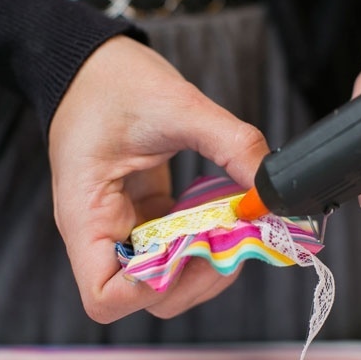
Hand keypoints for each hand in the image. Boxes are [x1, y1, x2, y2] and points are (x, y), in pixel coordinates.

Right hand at [48, 36, 269, 322]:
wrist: (89, 62)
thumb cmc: (111, 81)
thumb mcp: (176, 105)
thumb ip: (232, 145)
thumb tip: (275, 184)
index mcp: (85, 214)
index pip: (104, 297)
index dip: (151, 290)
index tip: (193, 250)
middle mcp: (98, 231)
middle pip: (141, 297)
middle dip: (193, 277)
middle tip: (230, 240)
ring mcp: (118, 225)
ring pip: (161, 279)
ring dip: (202, 262)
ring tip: (233, 225)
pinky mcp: (139, 215)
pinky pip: (171, 248)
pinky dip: (202, 239)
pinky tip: (222, 211)